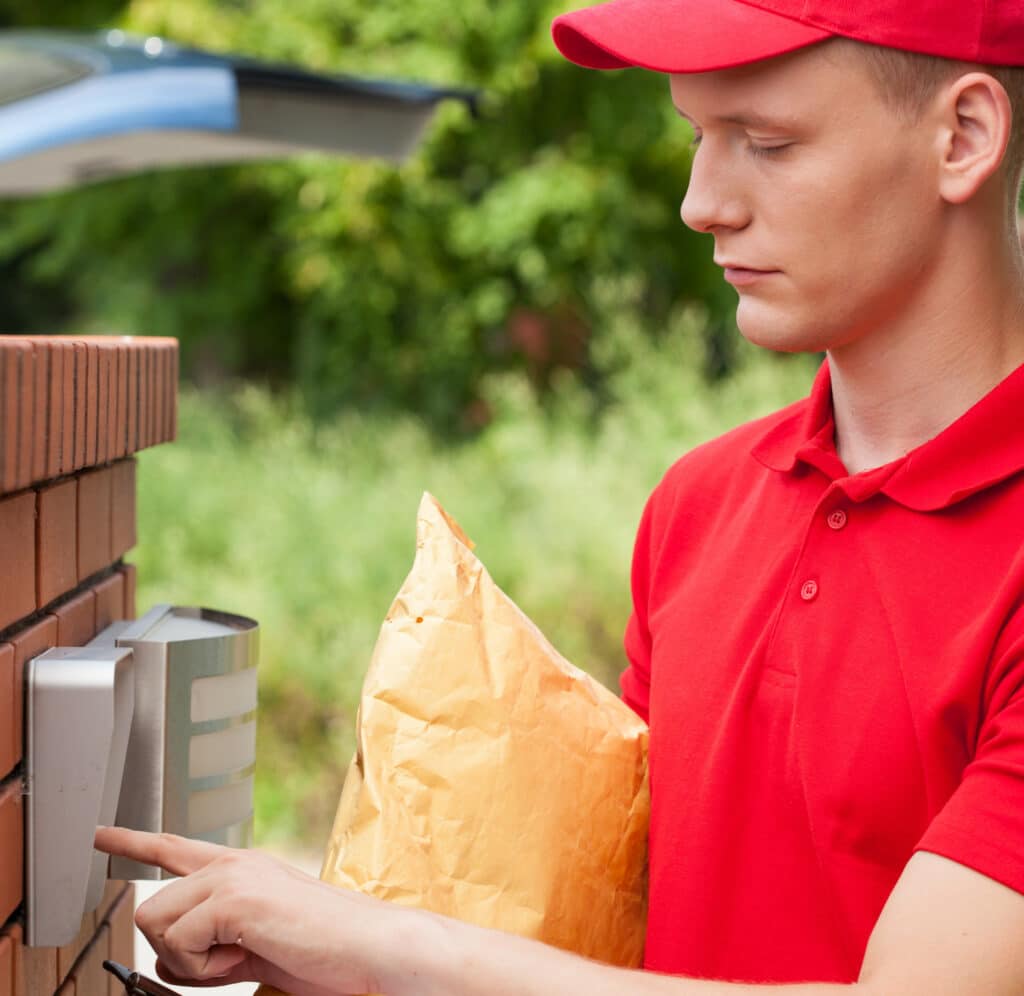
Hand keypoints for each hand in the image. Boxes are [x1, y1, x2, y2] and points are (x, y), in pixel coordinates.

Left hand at [94, 827, 422, 994]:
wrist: (373, 950)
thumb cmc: (327, 952)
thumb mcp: (259, 943)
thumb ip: (217, 938)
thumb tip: (171, 956)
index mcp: (244, 869)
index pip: (176, 847)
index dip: (133, 842)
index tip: (100, 834)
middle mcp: (234, 863)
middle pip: (151, 907)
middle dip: (176, 954)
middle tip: (228, 964)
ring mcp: (233, 876)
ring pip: (157, 924)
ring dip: (191, 962)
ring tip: (242, 959)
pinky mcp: (234, 899)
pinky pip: (180, 943)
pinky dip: (206, 970)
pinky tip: (247, 958)